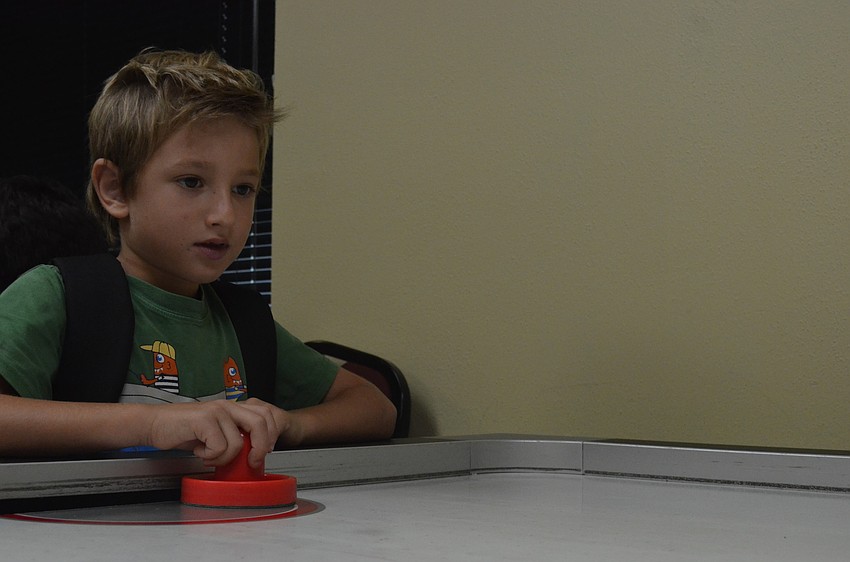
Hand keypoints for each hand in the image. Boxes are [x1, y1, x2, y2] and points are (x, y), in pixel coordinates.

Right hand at [144, 399, 280, 467]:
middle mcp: (227, 406)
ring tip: (209, 455)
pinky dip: (209, 456)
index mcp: (233, 407)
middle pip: (261, 423)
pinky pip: (219, 448)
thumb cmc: (183, 430)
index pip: (265, 413)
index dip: (271, 433)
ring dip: (224, 458)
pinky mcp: (204, 420)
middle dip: (260, 447)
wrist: (155, 425)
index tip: (264, 451)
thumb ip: (234, 435)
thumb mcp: (215, 432)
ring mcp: (216, 411)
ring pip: (237, 443)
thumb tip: (255, 451)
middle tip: (251, 461)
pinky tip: (198, 451)